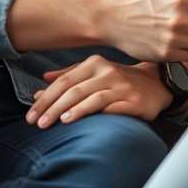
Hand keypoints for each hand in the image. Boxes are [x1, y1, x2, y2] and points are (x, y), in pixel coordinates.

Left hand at [25, 56, 168, 127]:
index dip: (46, 98)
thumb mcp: (95, 72)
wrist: (155, 83)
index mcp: (95, 63)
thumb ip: (69, 75)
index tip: (31, 115)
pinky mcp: (134, 102)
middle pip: (75, 90)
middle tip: (39, 124)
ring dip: (74, 110)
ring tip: (59, 121)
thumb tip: (43, 81)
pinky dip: (98, 114)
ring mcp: (122, 86)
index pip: (64, 81)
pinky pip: (114, 108)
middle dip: (53, 108)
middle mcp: (108, 72)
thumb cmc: (119, 79)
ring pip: (93, 98)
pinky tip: (86, 122)